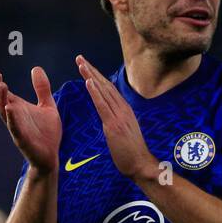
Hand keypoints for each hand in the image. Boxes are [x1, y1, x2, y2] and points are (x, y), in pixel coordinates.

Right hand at [0, 65, 61, 175]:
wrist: (51, 156)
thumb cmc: (47, 133)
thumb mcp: (47, 106)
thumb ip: (42, 88)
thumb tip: (35, 68)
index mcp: (18, 109)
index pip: (4, 94)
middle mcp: (14, 118)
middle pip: (0, 101)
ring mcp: (17, 129)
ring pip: (5, 113)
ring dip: (2, 99)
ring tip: (2, 85)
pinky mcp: (23, 140)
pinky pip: (15, 128)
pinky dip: (11, 119)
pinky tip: (9, 108)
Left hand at [76, 55, 159, 183]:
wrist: (141, 164)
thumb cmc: (132, 152)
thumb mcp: (125, 131)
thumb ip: (118, 121)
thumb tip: (110, 117)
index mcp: (124, 110)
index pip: (109, 89)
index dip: (97, 76)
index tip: (87, 66)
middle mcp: (122, 108)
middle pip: (105, 85)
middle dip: (91, 70)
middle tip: (80, 58)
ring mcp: (119, 116)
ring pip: (103, 91)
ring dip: (91, 76)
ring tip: (81, 64)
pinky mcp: (114, 125)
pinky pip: (103, 106)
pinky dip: (95, 93)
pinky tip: (89, 82)